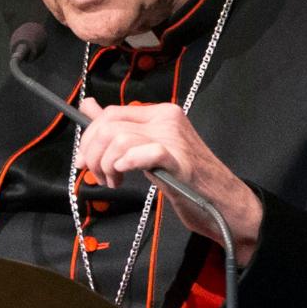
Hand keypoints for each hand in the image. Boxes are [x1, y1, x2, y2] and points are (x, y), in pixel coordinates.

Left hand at [74, 98, 263, 265]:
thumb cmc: (185, 178)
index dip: (89, 137)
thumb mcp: (147, 148)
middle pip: (110, 124)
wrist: (222, 201)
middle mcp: (167, 119)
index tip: (84, 160)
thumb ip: (120, 127)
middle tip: (96, 175)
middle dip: (92, 153)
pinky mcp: (180, 161)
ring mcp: (175, 138)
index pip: (110, 113)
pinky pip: (145, 152)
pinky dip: (127, 163)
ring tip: (114, 181)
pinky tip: (125, 174)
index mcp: (160, 113)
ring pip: (120, 139)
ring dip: (106, 165)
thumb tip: (88, 106)